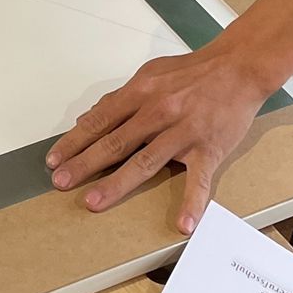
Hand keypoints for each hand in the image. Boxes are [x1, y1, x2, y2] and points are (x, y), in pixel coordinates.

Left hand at [46, 46, 270, 234]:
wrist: (239, 68)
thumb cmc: (193, 72)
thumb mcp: (150, 74)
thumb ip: (120, 98)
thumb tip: (90, 117)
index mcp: (141, 93)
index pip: (99, 120)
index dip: (74, 141)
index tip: (54, 159)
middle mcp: (158, 112)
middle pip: (115, 142)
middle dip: (84, 164)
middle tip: (61, 182)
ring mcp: (183, 132)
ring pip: (145, 162)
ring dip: (117, 184)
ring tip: (94, 202)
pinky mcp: (208, 149)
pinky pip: (199, 180)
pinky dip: (192, 203)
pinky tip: (182, 224)